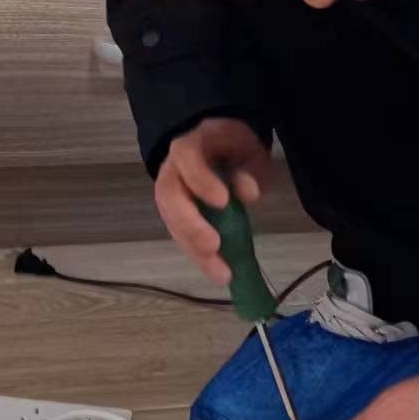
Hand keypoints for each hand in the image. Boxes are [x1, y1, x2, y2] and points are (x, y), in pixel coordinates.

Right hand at [155, 117, 272, 282]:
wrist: (216, 147)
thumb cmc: (233, 147)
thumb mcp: (248, 149)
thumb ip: (249, 168)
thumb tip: (248, 193)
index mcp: (189, 145)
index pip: (186, 157)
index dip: (200, 180)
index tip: (223, 201)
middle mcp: (171, 170)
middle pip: (169, 197)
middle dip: (190, 225)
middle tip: (213, 246)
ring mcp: (169, 195)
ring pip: (173, 223)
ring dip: (195, 250)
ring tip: (221, 273)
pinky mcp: (175, 217)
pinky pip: (181, 237)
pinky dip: (199, 256)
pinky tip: (218, 272)